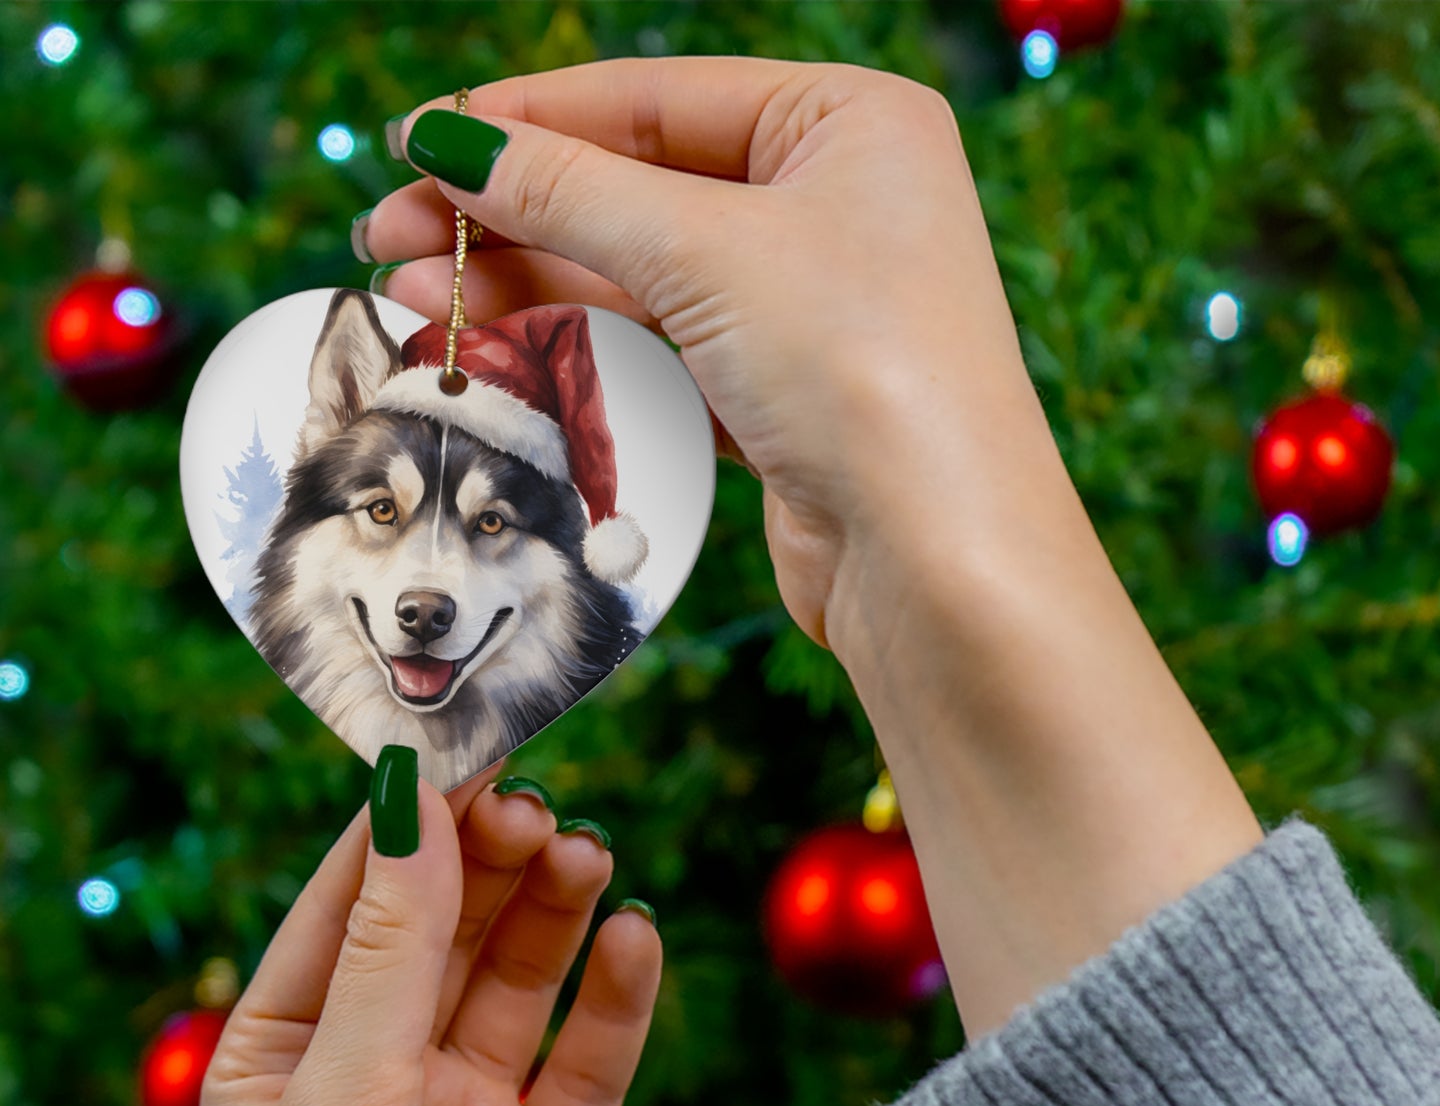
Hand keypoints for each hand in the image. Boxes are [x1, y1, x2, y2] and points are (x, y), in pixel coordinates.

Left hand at [201, 767, 660, 1105]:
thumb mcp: (344, 1095)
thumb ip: (390, 945)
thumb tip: (407, 799)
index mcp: (289, 1053)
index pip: (351, 904)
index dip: (408, 827)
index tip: (466, 752)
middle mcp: (380, 1074)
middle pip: (447, 929)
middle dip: (491, 863)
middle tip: (540, 809)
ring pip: (522, 978)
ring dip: (556, 911)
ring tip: (590, 858)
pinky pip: (590, 1055)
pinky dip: (617, 994)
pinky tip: (635, 939)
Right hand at [361, 57, 1052, 652]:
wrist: (935, 558)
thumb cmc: (861, 371)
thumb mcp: (706, 251)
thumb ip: (571, 190)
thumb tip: (451, 140)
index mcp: (847, 123)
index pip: (655, 99)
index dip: (526, 119)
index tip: (418, 141)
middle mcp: (833, 204)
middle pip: (636, 188)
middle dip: (509, 215)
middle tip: (390, 236)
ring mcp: (806, 305)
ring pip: (639, 276)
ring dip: (527, 286)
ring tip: (414, 300)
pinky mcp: (780, 394)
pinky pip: (660, 349)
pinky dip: (580, 348)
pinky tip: (495, 350)